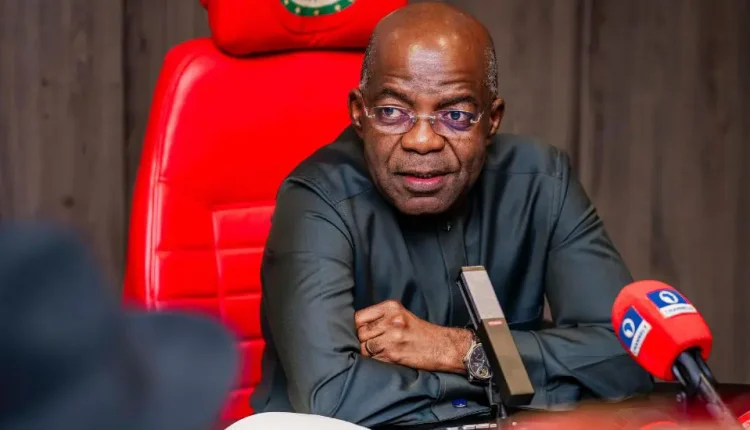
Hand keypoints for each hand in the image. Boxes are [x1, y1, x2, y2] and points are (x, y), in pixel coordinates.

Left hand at [354, 299, 472, 373]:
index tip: (360, 333)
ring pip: (364, 347)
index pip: (359, 317)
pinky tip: (385, 358)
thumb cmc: (421, 332)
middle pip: (360, 333)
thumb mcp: (401, 315)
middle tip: (371, 344)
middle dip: (362, 341)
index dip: (356, 327)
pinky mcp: (393, 354)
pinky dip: (376, 361)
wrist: (443, 346)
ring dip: (368, 353)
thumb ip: (381, 317)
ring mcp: (392, 338)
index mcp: (391, 307)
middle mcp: (391, 320)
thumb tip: (356, 328)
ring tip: (379, 352)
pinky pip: (373, 359)